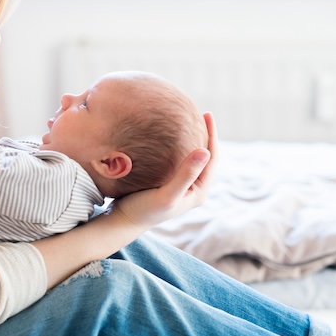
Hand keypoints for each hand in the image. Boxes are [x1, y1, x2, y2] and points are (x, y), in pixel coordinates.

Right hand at [108, 111, 217, 228]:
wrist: (123, 221)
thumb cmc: (143, 210)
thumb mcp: (166, 194)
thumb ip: (185, 174)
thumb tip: (205, 151)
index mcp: (199, 191)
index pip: (212, 158)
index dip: (212, 135)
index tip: (207, 113)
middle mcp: (193, 189)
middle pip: (205, 157)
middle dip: (205, 135)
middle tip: (200, 113)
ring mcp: (181, 187)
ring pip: (192, 159)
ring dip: (192, 140)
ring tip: (187, 121)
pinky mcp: (169, 184)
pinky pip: (179, 161)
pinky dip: (178, 147)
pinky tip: (169, 137)